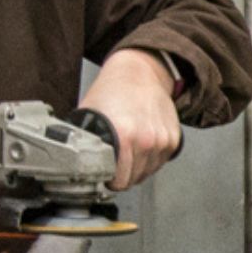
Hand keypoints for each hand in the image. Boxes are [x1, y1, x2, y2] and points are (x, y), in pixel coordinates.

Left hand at [80, 50, 184, 190]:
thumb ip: (88, 143)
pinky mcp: (173, 139)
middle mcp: (146, 140)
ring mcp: (162, 140)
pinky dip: (150, 159)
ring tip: (128, 150)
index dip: (108, 181)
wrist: (140, 72)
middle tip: (114, 162)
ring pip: (147, 173)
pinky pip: (159, 162)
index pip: (118, 180)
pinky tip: (140, 145)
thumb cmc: (113, 89)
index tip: (104, 176)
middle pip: (133, 179)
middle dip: (122, 175)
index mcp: (123, 135)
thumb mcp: (89, 115)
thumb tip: (78, 165)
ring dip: (137, 168)